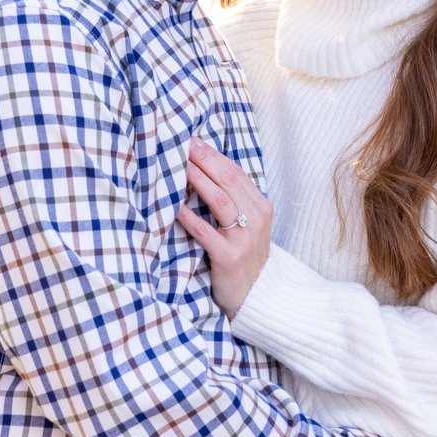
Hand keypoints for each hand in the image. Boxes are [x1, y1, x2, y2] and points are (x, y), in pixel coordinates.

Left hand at [177, 140, 272, 318]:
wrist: (256, 296)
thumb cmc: (244, 255)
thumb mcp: (248, 224)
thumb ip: (233, 199)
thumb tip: (204, 169)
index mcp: (261, 206)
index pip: (236, 172)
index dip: (214, 155)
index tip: (193, 140)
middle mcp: (256, 218)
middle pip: (228, 180)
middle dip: (204, 159)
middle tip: (182, 144)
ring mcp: (244, 238)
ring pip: (220, 201)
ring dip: (198, 180)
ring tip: (179, 166)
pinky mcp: (229, 258)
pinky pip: (206, 232)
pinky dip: (189, 217)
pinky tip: (174, 206)